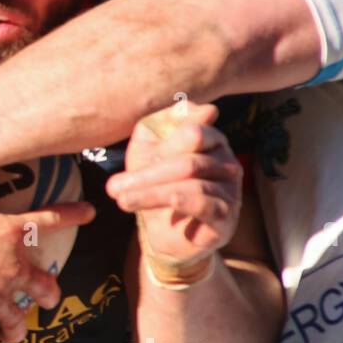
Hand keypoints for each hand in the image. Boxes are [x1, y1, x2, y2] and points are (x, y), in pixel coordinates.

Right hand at [0, 181, 95, 342]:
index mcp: (10, 235)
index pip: (49, 219)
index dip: (72, 214)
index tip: (90, 212)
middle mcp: (12, 270)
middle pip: (43, 287)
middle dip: (48, 294)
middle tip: (49, 298)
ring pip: (18, 321)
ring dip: (17, 328)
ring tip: (15, 332)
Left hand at [105, 101, 242, 264]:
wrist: (166, 232)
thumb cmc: (156, 183)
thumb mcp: (149, 150)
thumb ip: (163, 124)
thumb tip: (206, 110)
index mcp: (210, 140)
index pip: (194, 132)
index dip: (162, 145)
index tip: (135, 157)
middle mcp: (226, 162)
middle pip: (188, 162)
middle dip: (147, 175)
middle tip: (113, 187)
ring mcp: (229, 190)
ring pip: (192, 184)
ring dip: (152, 193)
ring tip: (123, 201)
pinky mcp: (225, 218)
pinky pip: (207, 205)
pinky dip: (186, 202)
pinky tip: (169, 204)